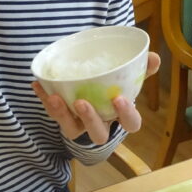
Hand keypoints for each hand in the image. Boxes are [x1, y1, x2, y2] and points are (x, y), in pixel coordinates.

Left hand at [32, 51, 160, 144]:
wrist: (94, 88)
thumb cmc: (114, 86)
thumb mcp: (128, 77)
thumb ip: (141, 68)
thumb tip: (154, 57)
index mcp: (121, 117)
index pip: (131, 124)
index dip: (125, 115)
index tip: (118, 98)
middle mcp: (101, 125)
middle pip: (98, 134)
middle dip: (90, 120)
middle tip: (82, 102)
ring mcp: (80, 126)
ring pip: (71, 129)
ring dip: (62, 114)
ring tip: (55, 97)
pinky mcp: (63, 120)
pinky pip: (53, 114)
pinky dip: (45, 99)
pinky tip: (37, 84)